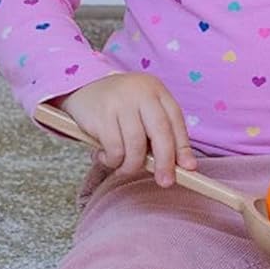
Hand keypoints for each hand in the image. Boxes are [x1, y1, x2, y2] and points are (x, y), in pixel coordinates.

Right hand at [54, 72, 195, 185]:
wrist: (81, 87)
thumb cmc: (118, 106)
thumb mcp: (142, 109)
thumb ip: (159, 131)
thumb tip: (181, 165)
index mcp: (156, 90)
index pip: (175, 120)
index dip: (183, 146)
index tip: (188, 168)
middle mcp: (141, 93)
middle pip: (160, 132)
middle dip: (165, 161)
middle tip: (165, 181)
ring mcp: (121, 103)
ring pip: (136, 145)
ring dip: (132, 165)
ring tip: (124, 168)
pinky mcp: (101, 115)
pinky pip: (114, 149)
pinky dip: (112, 161)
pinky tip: (105, 157)